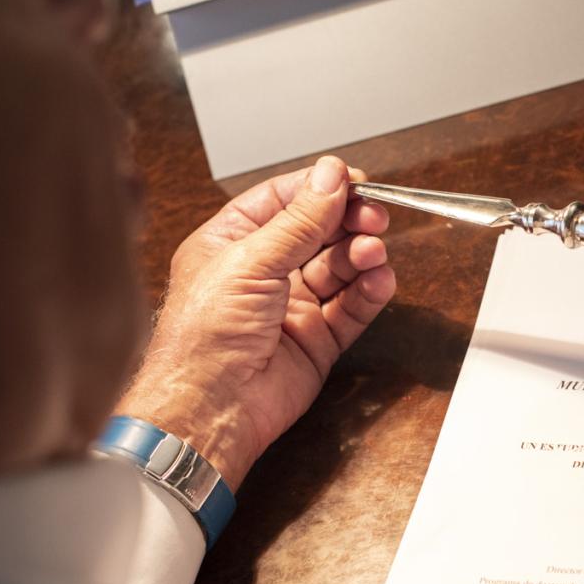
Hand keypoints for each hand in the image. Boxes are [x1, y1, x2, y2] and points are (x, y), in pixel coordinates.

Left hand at [117, 156, 394, 488]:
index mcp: (231, 242)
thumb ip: (298, 220)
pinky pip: (351, 308)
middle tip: (374, 216)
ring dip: (360, 255)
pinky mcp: (316, 340)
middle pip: (318, 232)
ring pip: (339, 269)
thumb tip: (330, 176)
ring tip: (373, 251)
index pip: (284, 201)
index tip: (354, 180)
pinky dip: (369, 292)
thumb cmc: (203, 337)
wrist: (210, 407)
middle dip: (348, 221)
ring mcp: (291, 306)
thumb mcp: (250, 260)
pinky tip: (379, 279)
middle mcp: (263, 272)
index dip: (320, 189)